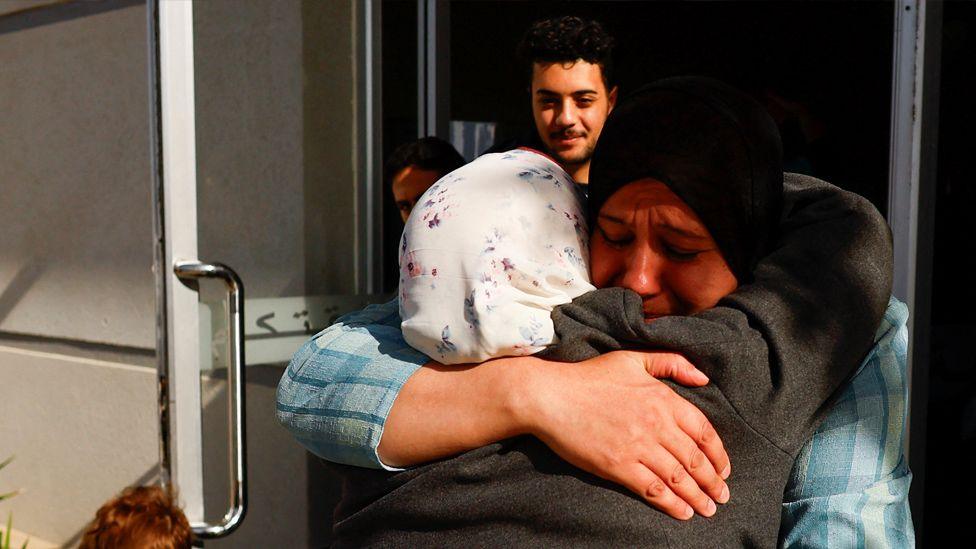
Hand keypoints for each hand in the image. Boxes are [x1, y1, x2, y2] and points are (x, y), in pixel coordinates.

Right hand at [519, 350, 730, 519]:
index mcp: (663, 398)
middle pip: (695, 459)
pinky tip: (682, 512)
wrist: (551, 396)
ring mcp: (638, 446)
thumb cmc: (589, 377)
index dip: (718, 454)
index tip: (723, 469)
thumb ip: (672, 363)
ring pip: (678, 477)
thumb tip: (704, 378)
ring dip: (697, 496)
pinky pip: (653, 489)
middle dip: (712, 482)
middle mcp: (656, 424)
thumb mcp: (633, 359)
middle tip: (721, 496)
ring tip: (707, 509)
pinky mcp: (618, 466)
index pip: (704, 431)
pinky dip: (672, 503)